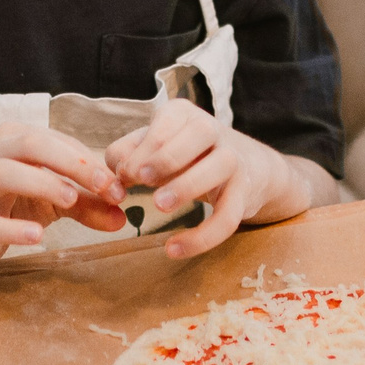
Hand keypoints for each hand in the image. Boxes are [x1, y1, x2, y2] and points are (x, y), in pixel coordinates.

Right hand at [0, 123, 124, 279]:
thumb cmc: (11, 206)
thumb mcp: (53, 201)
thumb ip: (87, 205)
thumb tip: (122, 216)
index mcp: (16, 140)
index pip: (57, 142)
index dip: (90, 162)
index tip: (118, 186)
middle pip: (30, 143)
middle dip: (70, 162)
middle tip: (103, 185)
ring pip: (4, 172)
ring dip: (41, 183)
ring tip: (71, 199)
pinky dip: (13, 228)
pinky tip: (37, 236)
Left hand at [106, 100, 309, 261]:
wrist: (247, 168)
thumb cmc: (185, 155)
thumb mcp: (153, 147)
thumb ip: (127, 154)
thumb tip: (117, 175)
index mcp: (184, 115)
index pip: (166, 123)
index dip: (143, 149)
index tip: (124, 176)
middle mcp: (214, 130)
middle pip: (200, 132)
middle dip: (168, 156)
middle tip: (141, 179)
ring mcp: (234, 160)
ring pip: (219, 166)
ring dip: (188, 185)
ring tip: (159, 206)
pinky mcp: (244, 194)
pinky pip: (228, 216)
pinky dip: (202, 237)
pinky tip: (174, 250)